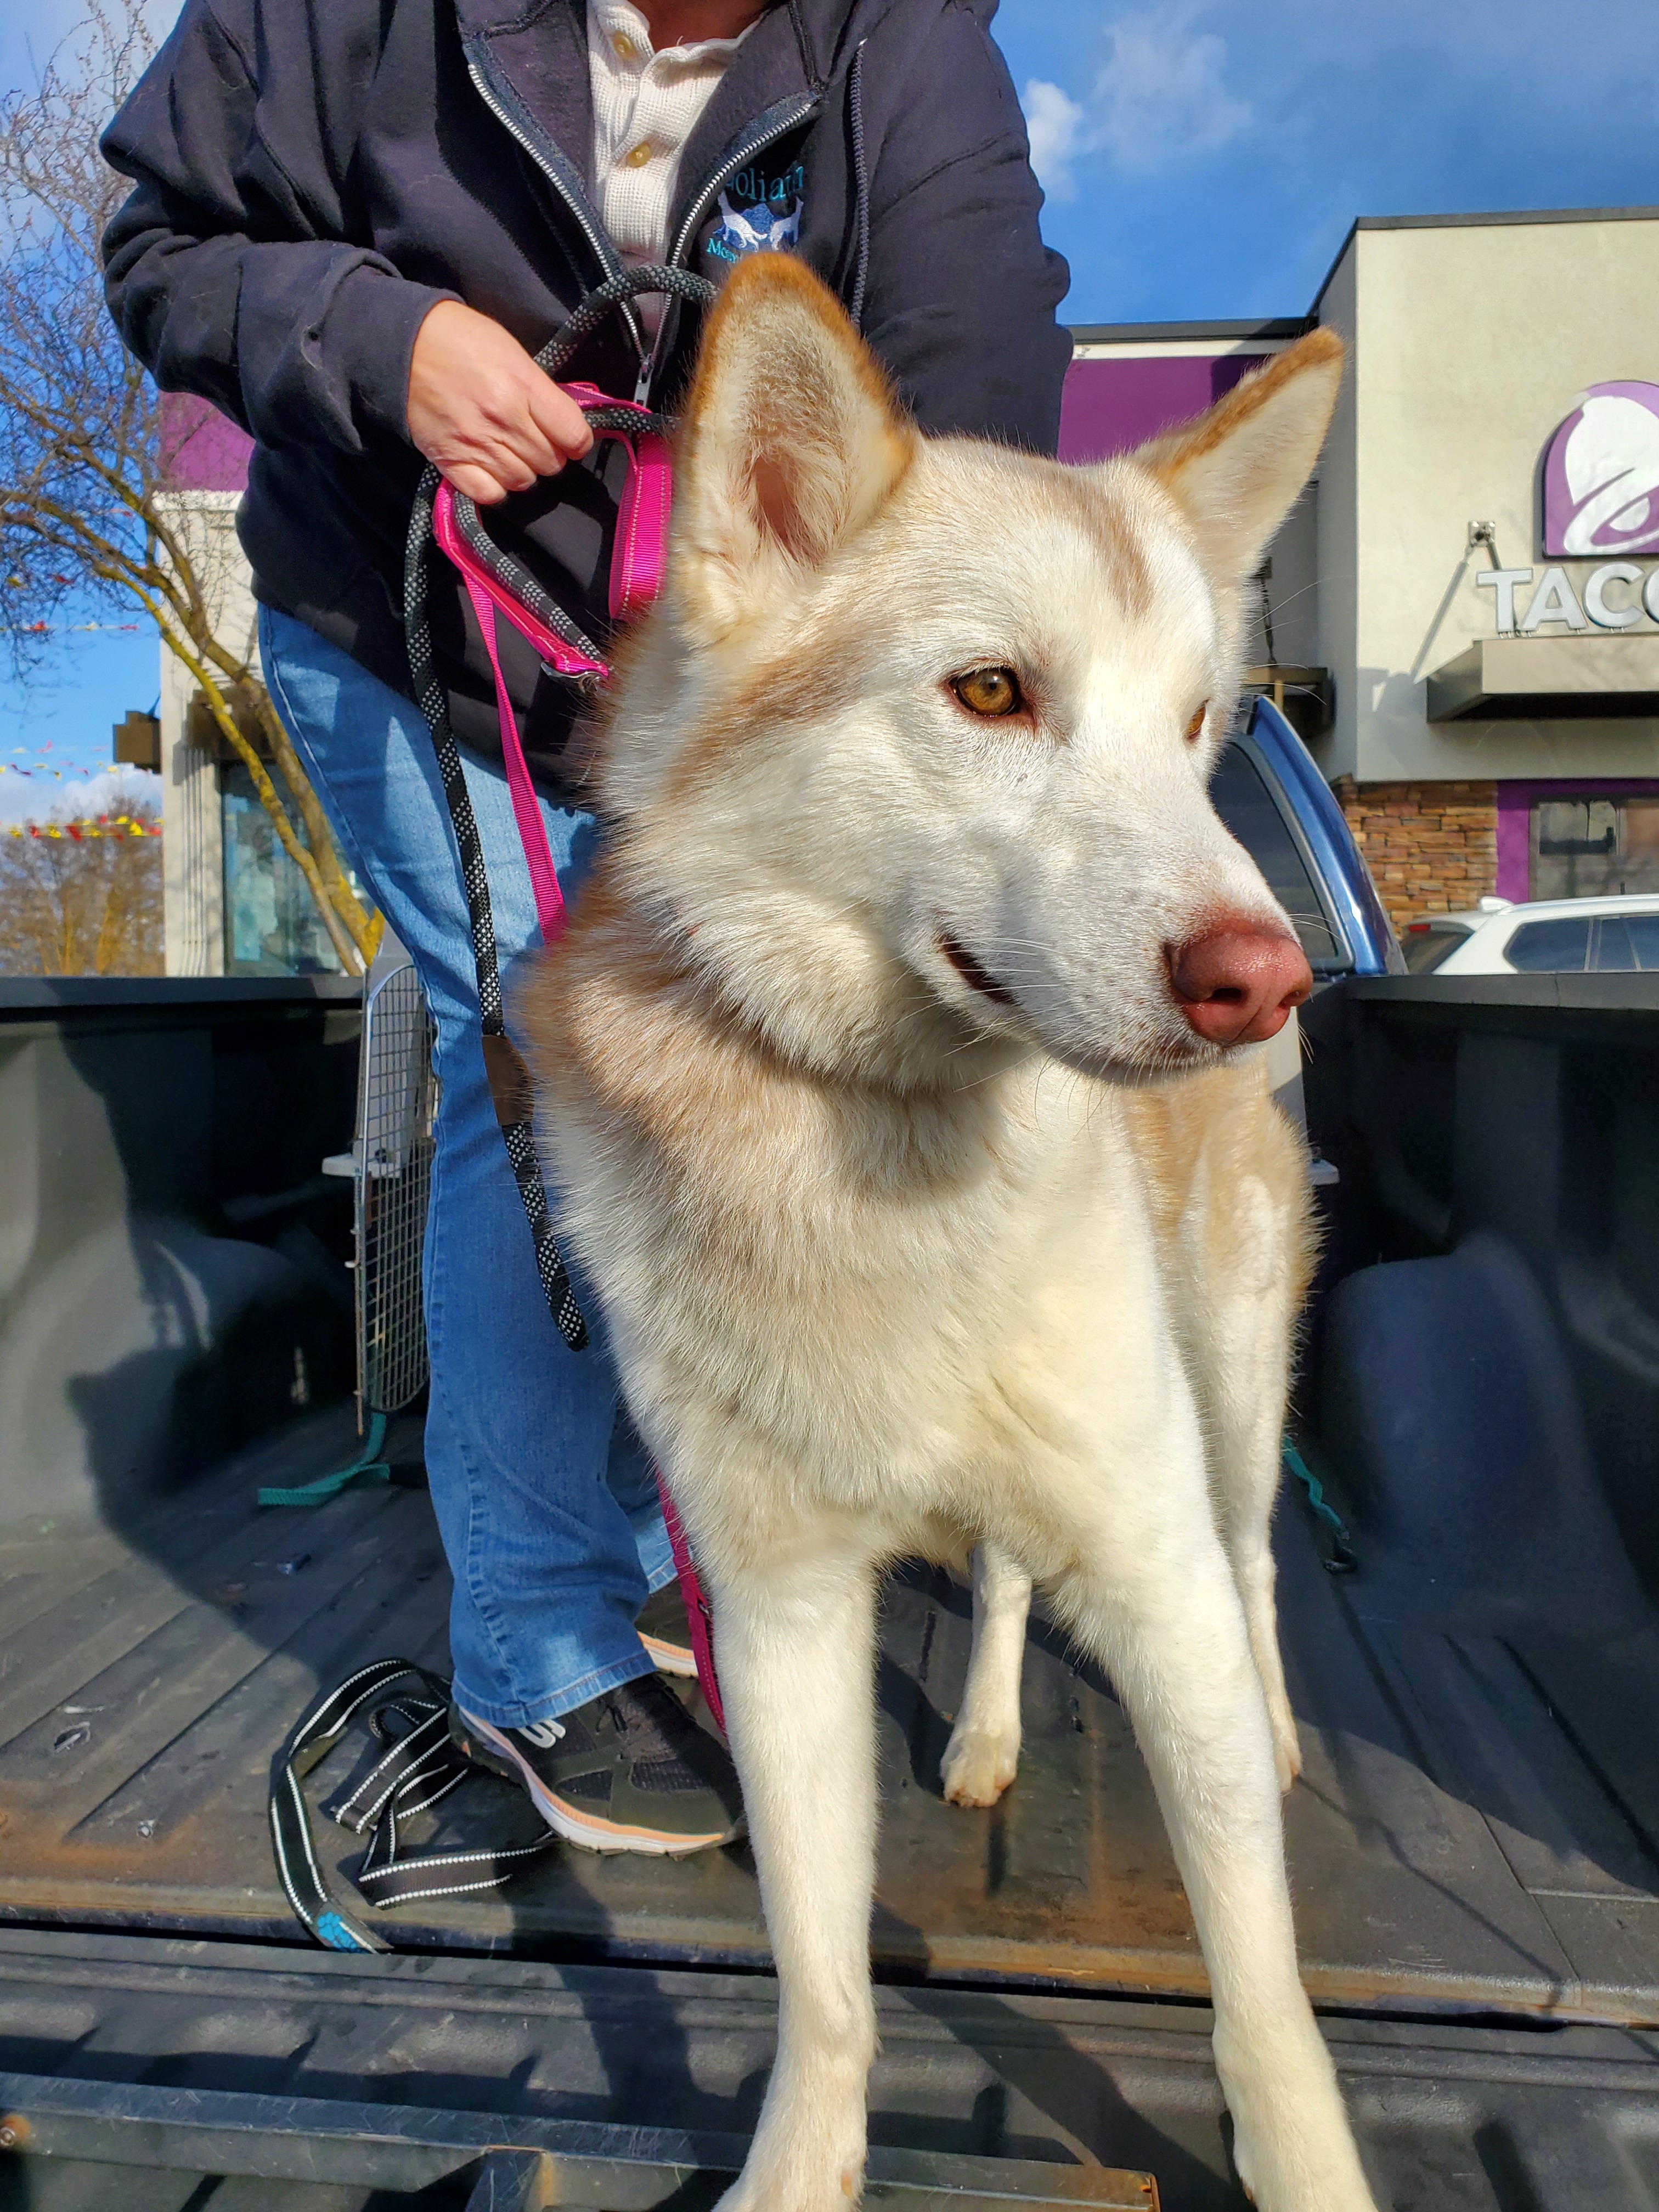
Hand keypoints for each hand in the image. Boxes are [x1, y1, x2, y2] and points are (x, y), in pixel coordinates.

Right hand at [407, 300, 592, 503]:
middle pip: (551, 463)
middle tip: (533, 437)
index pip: (575, 437)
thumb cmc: (463, 340)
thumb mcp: (513, 353)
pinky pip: (489, 493)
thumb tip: (564, 423)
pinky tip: (490, 467)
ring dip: (523, 469)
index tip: (568, 436)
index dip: (577, 440)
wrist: (404, 344)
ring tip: (509, 449)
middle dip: (550, 453)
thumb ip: (541, 391)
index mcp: (524, 387)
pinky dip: (495, 486)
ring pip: (523, 481)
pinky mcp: (449, 460)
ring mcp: (476, 444)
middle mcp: (504, 420)